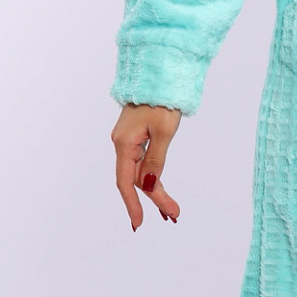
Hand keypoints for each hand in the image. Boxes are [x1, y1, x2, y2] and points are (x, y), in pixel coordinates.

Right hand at [110, 103, 182, 229]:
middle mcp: (122, 143)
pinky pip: (143, 160)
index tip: (139, 224)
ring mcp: (128, 138)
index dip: (132, 204)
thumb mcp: (164, 131)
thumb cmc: (162, 99)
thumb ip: (156, 161)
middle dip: (153, 198)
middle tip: (174, 215)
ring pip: (140, 170)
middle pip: (135, 178)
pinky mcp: (136, 134)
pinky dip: (153, 174)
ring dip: (155, 189)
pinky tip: (160, 186)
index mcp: (124, 143)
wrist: (160, 72)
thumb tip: (149, 186)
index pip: (125, 182)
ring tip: (171, 208)